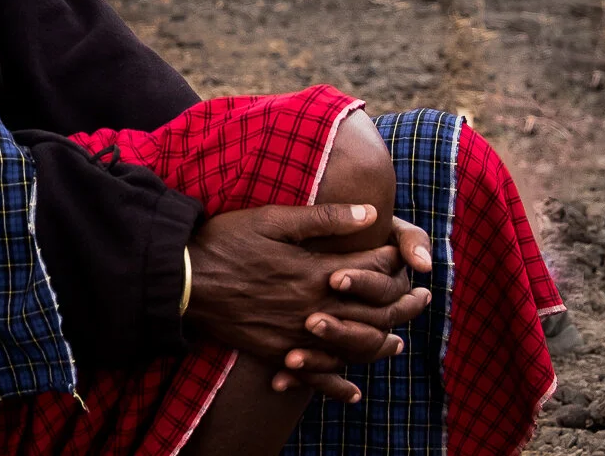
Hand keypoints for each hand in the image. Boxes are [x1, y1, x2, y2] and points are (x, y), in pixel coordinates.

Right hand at [187, 204, 431, 377]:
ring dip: (382, 344)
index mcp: (315, 271)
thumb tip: (369, 214)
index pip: (372, 270)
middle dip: (404, 304)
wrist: (180, 279)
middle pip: (374, 312)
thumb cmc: (224, 242)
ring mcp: (296, 334)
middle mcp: (313, 307)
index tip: (401, 254)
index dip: (392, 261)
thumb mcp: (271, 220)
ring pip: (354, 348)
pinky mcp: (276, 351)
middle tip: (424, 299)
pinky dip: (338, 385)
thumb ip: (322, 219)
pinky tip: (353, 390)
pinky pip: (317, 374)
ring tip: (399, 342)